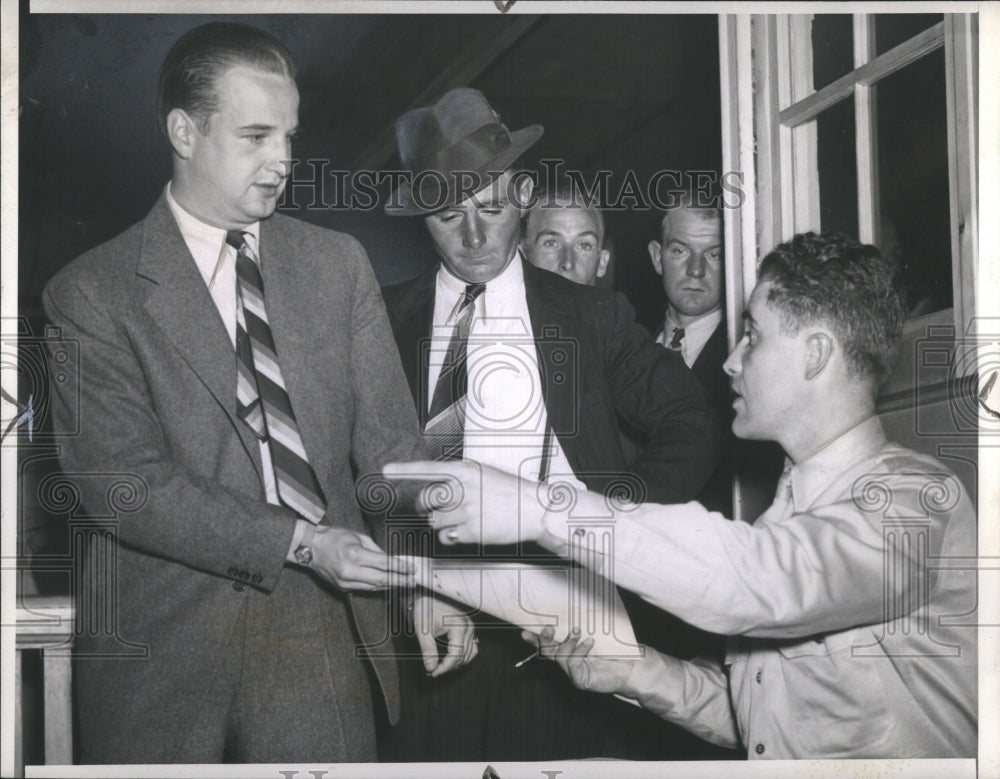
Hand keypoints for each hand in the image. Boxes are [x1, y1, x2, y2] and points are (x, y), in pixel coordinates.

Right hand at [309, 526, 415, 590]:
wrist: (310, 548)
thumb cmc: (333, 537)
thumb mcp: (358, 536)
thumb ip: (375, 549)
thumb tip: (390, 559)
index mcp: (355, 554)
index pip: (383, 564)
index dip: (400, 568)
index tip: (411, 569)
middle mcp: (350, 571)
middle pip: (381, 579)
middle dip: (399, 581)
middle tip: (413, 581)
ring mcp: (345, 582)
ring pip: (374, 587)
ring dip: (390, 585)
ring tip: (403, 583)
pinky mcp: (342, 587)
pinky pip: (364, 588)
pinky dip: (377, 586)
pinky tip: (386, 584)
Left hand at [382, 460, 547, 545]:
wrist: (534, 510)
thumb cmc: (509, 492)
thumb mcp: (483, 474)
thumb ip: (459, 479)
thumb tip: (437, 488)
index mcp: (465, 471)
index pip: (428, 469)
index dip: (404, 470)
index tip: (385, 471)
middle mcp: (462, 490)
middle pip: (426, 501)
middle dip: (427, 507)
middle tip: (435, 509)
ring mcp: (466, 512)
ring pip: (434, 522)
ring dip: (442, 524)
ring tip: (462, 520)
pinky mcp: (470, 532)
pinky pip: (447, 537)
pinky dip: (453, 537)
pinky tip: (470, 531)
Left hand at [411, 595, 478, 676]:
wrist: (427, 596)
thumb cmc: (425, 610)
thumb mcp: (423, 631)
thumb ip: (428, 650)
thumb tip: (431, 669)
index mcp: (458, 626)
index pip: (456, 654)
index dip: (445, 667)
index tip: (433, 673)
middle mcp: (468, 627)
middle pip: (463, 656)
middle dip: (448, 666)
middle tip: (432, 671)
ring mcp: (470, 627)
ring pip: (469, 654)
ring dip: (456, 663)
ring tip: (440, 666)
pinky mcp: (468, 629)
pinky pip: (472, 648)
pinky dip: (463, 656)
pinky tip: (451, 660)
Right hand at [524, 626, 637, 694]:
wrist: (630, 667)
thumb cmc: (613, 648)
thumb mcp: (597, 633)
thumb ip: (585, 624)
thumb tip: (578, 600)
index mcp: (567, 650)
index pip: (547, 644)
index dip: (534, 639)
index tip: (525, 631)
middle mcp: (567, 661)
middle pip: (547, 651)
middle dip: (545, 639)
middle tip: (548, 627)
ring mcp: (573, 672)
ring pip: (561, 656)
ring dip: (568, 642)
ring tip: (578, 630)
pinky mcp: (581, 680)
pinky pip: (574, 664)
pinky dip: (580, 651)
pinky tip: (590, 642)